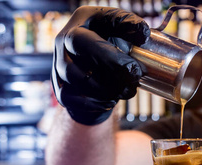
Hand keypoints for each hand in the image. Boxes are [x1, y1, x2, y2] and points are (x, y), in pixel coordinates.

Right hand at [52, 6, 149, 124]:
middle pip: (77, 69)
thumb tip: (142, 33)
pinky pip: (76, 102)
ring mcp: (58, 71)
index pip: (83, 42)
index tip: (134, 68)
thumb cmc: (106, 40)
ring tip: (126, 90)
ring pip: (78, 87)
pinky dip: (97, 103)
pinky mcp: (61, 91)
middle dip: (110, 79)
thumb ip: (128, 23)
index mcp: (74, 29)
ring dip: (107, 92)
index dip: (109, 57)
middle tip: (133, 82)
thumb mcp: (115, 25)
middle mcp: (61, 49)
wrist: (92, 63)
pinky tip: (112, 100)